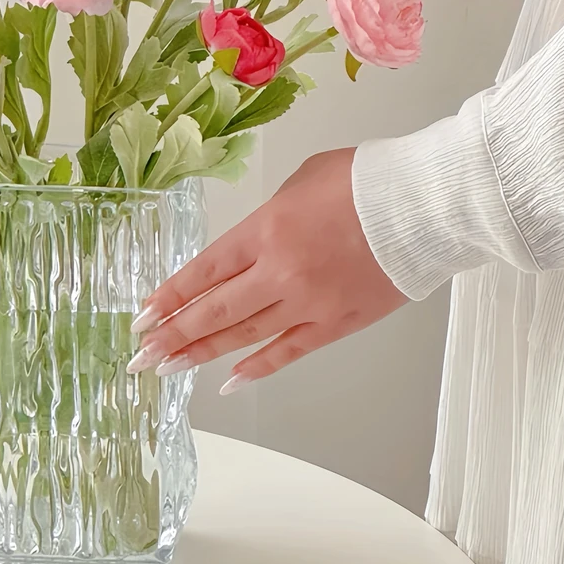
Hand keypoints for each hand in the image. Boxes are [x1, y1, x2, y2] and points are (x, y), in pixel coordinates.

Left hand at [127, 148, 407, 392]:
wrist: (422, 204)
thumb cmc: (363, 181)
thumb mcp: (299, 182)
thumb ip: (269, 218)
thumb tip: (257, 241)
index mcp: (264, 231)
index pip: (203, 271)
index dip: (170, 295)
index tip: (143, 314)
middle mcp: (278, 273)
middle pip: (214, 311)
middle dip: (172, 334)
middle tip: (141, 355)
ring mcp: (307, 304)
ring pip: (244, 337)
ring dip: (202, 354)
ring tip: (169, 368)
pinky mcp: (337, 324)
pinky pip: (289, 352)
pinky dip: (258, 369)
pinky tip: (230, 382)